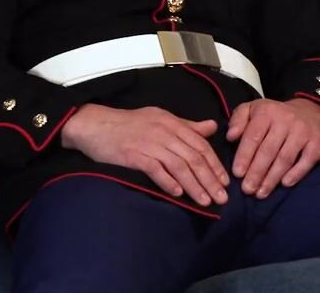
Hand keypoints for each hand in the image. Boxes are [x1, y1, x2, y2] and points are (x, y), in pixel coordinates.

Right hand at [61, 104, 229, 205]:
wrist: (95, 125)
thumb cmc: (128, 124)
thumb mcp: (160, 118)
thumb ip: (186, 125)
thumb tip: (212, 127)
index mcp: (171, 122)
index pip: (200, 144)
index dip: (214, 164)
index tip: (224, 181)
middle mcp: (163, 131)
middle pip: (193, 157)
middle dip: (210, 179)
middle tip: (222, 198)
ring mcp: (148, 143)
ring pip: (178, 165)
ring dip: (194, 185)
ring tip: (205, 201)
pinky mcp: (134, 155)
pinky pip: (156, 170)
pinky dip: (168, 182)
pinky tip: (178, 194)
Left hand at [226, 98, 319, 197]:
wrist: (309, 111)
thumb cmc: (273, 115)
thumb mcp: (252, 109)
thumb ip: (238, 120)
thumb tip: (230, 136)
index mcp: (266, 112)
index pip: (253, 136)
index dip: (244, 156)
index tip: (237, 174)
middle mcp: (285, 120)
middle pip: (268, 150)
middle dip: (256, 172)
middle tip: (247, 189)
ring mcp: (303, 131)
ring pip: (285, 158)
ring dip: (272, 178)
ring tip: (261, 193)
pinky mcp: (317, 141)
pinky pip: (307, 160)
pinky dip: (296, 173)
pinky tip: (285, 184)